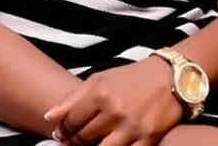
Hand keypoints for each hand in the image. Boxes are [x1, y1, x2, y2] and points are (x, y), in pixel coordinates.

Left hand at [43, 57, 181, 145]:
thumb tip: (48, 118)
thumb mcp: (98, 81)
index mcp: (99, 93)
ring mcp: (132, 127)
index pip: (71, 121)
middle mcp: (114, 110)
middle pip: (84, 137)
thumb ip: (72, 99)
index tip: (61, 134)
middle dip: (75, 141)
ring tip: (90, 144)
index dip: (63, 130)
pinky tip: (111, 145)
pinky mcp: (149, 139)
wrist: (169, 78)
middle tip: (73, 141)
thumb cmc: (128, 79)